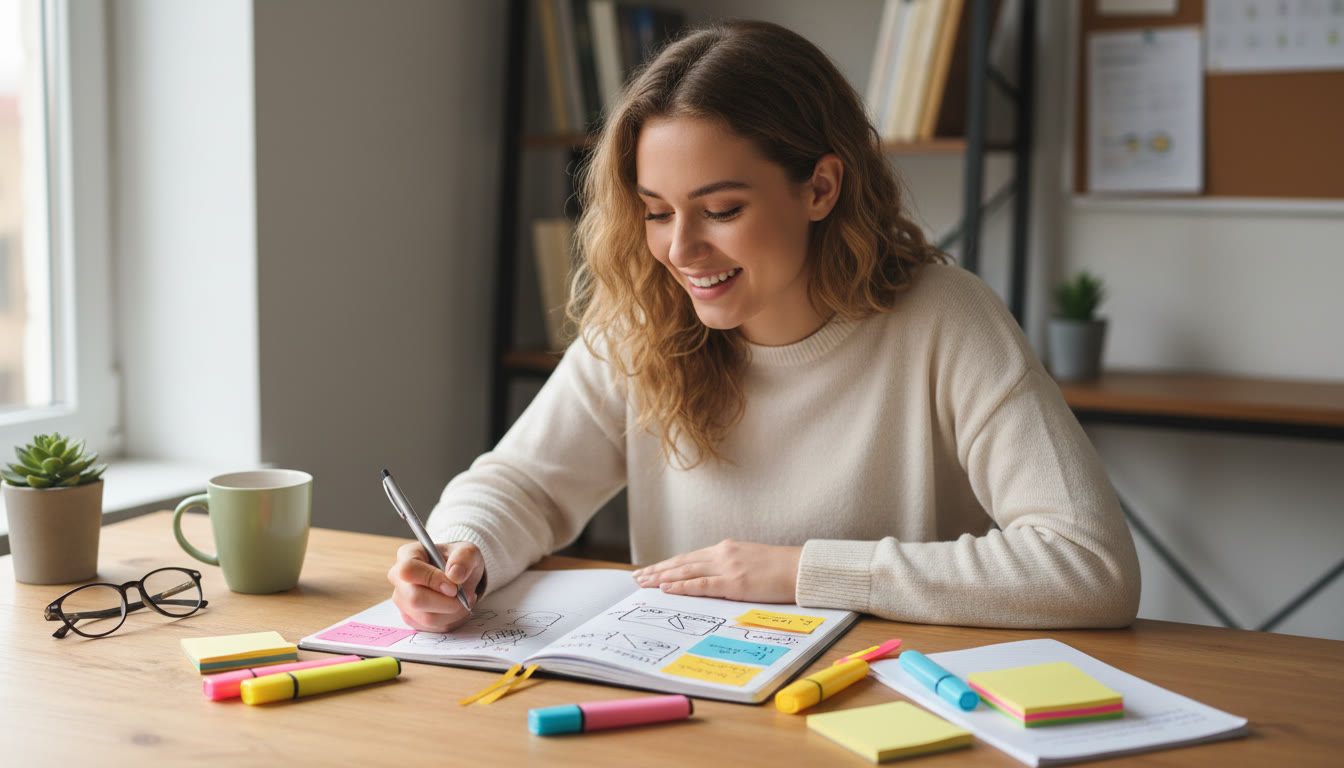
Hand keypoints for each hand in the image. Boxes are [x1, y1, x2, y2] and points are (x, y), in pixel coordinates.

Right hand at [387, 540, 485, 632]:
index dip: (432, 579)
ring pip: (426, 617)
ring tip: (464, 600)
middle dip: (446, 602)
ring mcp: (403, 600)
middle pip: (414, 599)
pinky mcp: (411, 617)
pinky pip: (432, 627)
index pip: (409, 570)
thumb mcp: (468, 552)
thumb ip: (464, 558)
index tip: (454, 586)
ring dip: (453, 613)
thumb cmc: (459, 560)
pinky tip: (457, 608)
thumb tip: (455, 575)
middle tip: (464, 596)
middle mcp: (399, 578)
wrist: (458, 575)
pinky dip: (451, 620)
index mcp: (408, 554)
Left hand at [631, 539, 801, 603]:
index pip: (688, 557)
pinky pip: (701, 585)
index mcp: (725, 549)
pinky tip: (666, 588)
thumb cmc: (779, 569)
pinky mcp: (734, 582)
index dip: (667, 565)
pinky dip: (681, 586)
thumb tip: (714, 578)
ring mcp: (727, 567)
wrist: (800, 569)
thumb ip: (730, 566)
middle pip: (681, 562)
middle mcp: (722, 554)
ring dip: (661, 578)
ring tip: (644, 583)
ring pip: (685, 571)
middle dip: (657, 570)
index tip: (650, 570)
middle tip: (637, 578)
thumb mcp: (750, 561)